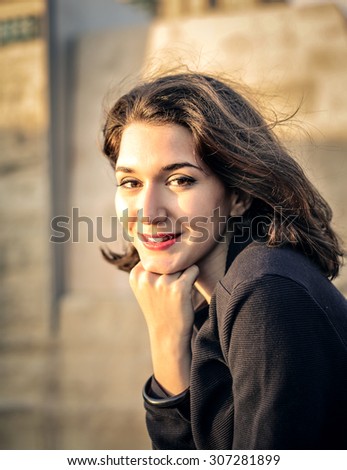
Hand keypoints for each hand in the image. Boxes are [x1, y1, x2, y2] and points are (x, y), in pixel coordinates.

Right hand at [129, 262, 198, 394]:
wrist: (168, 335)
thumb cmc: (159, 308)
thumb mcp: (144, 286)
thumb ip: (148, 266)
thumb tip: (154, 241)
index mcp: (135, 275)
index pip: (156, 254)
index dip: (163, 266)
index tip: (162, 282)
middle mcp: (146, 277)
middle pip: (169, 257)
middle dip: (174, 268)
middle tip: (171, 287)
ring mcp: (162, 283)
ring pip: (181, 263)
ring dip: (184, 273)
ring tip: (178, 291)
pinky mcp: (179, 288)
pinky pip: (193, 269)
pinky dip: (194, 276)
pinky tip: (187, 290)